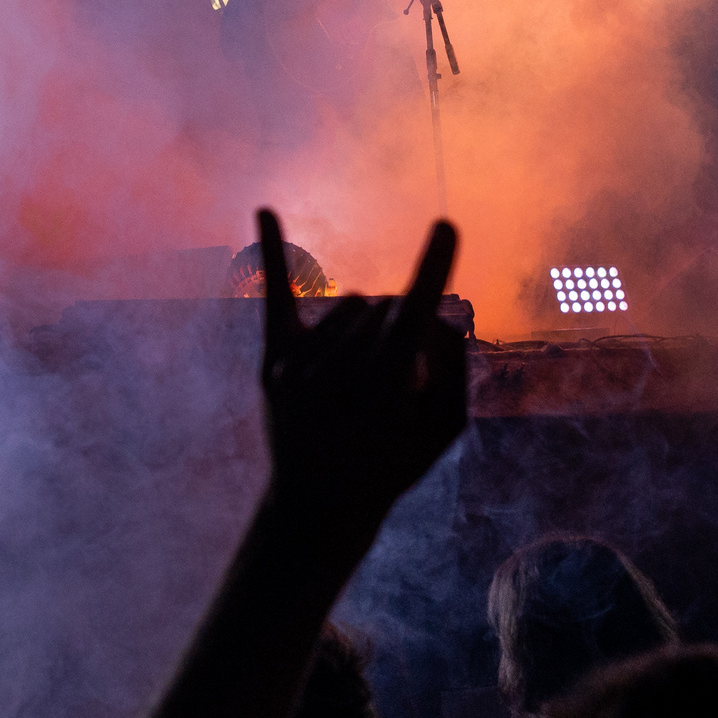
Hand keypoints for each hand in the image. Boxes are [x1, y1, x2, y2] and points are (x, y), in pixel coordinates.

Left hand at [257, 209, 467, 536]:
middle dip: (408, 330)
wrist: (316, 508)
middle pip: (385, 309)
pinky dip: (270, 251)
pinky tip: (263, 209)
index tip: (446, 224)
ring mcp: (296, 370)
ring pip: (352, 304)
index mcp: (380, 401)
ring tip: (369, 377)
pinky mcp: (273, 362)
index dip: (430, 273)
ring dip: (373, 324)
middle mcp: (330, 381)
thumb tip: (434, 311)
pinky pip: (276, 296)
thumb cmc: (391, 465)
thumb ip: (453, 365)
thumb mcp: (443, 429)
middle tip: (402, 385)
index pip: (409, 323)